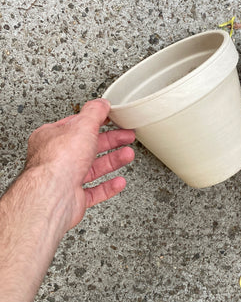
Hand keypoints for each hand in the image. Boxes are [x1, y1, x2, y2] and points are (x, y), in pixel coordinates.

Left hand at [24, 99, 134, 232]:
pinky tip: (118, 181)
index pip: (76, 125)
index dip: (96, 121)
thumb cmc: (59, 161)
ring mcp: (64, 179)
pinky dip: (108, 186)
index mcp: (52, 138)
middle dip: (110, 141)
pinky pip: (94, 191)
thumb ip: (94, 112)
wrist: (53, 195)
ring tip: (128, 155)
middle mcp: (56, 158)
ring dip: (112, 161)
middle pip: (88, 147)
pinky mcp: (73, 198)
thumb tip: (101, 103)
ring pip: (92, 169)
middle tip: (126, 136)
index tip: (111, 119)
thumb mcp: (81, 125)